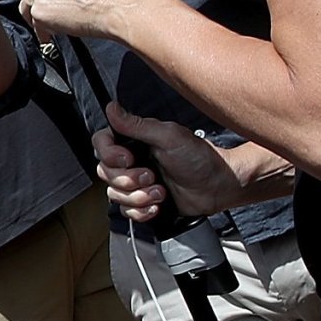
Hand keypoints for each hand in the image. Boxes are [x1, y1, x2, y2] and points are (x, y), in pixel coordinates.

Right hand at [94, 104, 242, 220]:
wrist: (218, 187)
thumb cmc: (201, 158)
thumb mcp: (169, 136)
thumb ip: (137, 124)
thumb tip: (112, 108)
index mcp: (135, 141)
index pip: (101, 144)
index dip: (109, 154)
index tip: (128, 158)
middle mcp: (132, 161)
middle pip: (105, 173)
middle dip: (128, 179)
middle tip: (152, 175)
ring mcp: (136, 183)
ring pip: (115, 194)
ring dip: (138, 197)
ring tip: (161, 191)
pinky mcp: (142, 202)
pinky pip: (127, 212)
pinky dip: (142, 211)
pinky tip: (159, 204)